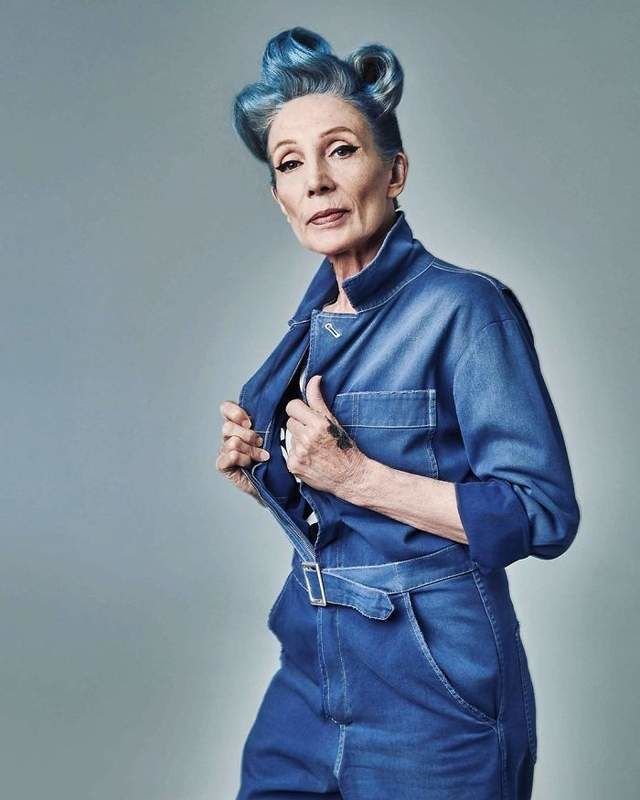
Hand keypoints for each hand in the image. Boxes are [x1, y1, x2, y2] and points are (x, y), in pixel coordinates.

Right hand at [216, 400, 270, 502]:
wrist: (274, 482)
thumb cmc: (273, 457)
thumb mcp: (273, 435)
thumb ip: (268, 421)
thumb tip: (277, 406)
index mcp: (238, 424)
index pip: (226, 408)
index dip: (235, 412)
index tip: (250, 422)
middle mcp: (229, 436)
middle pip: (227, 427)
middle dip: (247, 435)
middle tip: (260, 442)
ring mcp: (225, 451)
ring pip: (232, 442)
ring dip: (250, 450)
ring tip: (262, 456)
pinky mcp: (223, 465)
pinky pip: (229, 456)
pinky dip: (242, 459)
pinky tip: (250, 464)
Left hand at [283, 375, 367, 496]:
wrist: (351, 476)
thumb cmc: (344, 448)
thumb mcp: (333, 421)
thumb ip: (318, 399)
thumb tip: (314, 378)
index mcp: (317, 424)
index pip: (292, 406)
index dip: (299, 410)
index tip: (306, 416)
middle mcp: (307, 438)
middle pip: (289, 422)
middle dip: (299, 426)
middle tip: (313, 435)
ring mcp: (299, 453)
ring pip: (289, 438)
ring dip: (298, 441)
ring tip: (313, 448)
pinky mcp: (294, 466)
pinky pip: (288, 453)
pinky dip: (297, 455)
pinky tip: (310, 459)